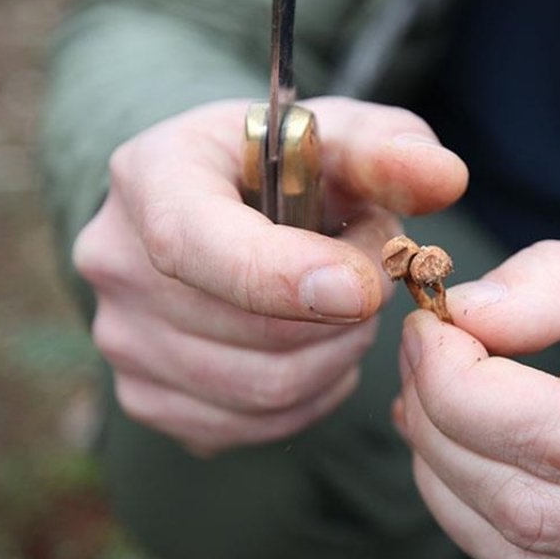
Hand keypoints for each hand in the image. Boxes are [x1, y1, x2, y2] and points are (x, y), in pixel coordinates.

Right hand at [74, 97, 466, 455]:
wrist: (217, 202)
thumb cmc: (283, 165)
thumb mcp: (336, 134)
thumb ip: (390, 149)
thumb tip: (445, 177)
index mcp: (149, 176)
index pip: (194, 243)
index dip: (282, 277)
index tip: (363, 289)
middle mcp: (114, 261)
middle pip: (250, 329)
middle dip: (342, 311)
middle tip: (369, 275)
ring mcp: (122, 339)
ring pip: (262, 387)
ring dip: (335, 355)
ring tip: (344, 307)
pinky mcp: (144, 397)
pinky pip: (251, 425)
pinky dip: (308, 396)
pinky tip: (315, 347)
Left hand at [394, 239, 559, 557]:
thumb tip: (460, 313)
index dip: (465, 388)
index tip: (433, 329)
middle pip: (530, 509)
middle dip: (442, 427)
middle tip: (424, 355)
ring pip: (519, 554)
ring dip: (448, 475)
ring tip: (436, 397)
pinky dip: (480, 510)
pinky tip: (469, 447)